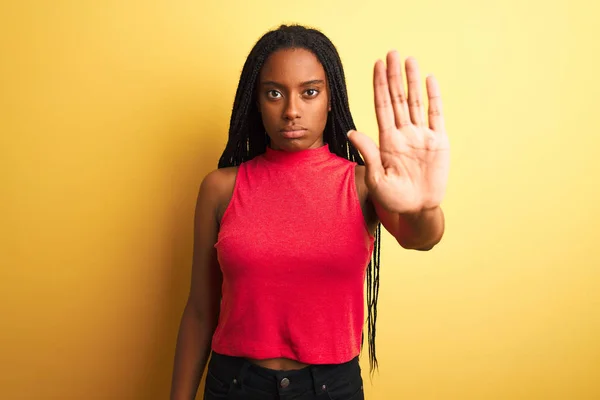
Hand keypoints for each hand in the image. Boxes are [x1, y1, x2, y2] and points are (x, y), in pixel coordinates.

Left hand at [347, 51, 449, 213]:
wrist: (417, 210)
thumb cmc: (393, 198)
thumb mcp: (376, 177)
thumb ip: (368, 153)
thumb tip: (351, 131)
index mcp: (387, 140)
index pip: (382, 106)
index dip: (379, 86)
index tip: (376, 65)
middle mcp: (404, 133)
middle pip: (398, 98)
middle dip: (394, 76)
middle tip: (391, 53)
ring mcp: (421, 136)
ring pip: (416, 102)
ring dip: (412, 81)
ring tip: (409, 60)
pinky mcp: (439, 141)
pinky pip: (437, 115)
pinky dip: (434, 97)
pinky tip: (430, 80)